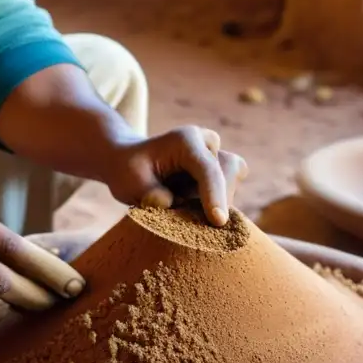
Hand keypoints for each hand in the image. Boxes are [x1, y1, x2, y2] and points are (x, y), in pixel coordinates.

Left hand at [102, 126, 248, 225]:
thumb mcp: (130, 183)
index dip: (215, 196)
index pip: (208, 170)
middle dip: (217, 200)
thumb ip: (151, 195)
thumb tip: (171, 202)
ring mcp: (215, 153)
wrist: (131, 162)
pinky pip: (231, 185)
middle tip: (190, 217)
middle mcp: (205, 141)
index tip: (218, 221)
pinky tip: (192, 204)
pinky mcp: (220, 166)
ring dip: (216, 199)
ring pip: (233, 179)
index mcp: (184, 140)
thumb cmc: (130, 172)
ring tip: (183, 204)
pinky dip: (217, 200)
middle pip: (228, 172)